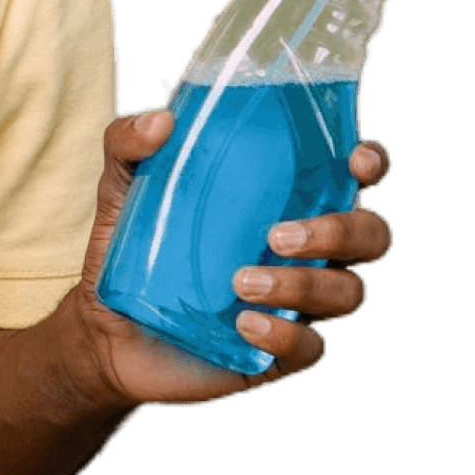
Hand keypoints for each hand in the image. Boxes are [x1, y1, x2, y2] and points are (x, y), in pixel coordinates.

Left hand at [75, 107, 392, 405]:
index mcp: (286, 196)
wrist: (103, 328)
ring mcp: (298, 301)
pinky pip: (310, 346)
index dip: (370, 163)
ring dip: (304, 284)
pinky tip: (245, 322)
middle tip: (278, 234)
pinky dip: (284, 334)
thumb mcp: (121, 187)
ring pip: (348, 292)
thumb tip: (161, 123)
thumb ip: (128, 144)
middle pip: (370, 235)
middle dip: (341, 231)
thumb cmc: (130, 245)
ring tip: (242, 283)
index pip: (352, 173)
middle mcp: (306, 247)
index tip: (355, 160)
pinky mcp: (280, 350)